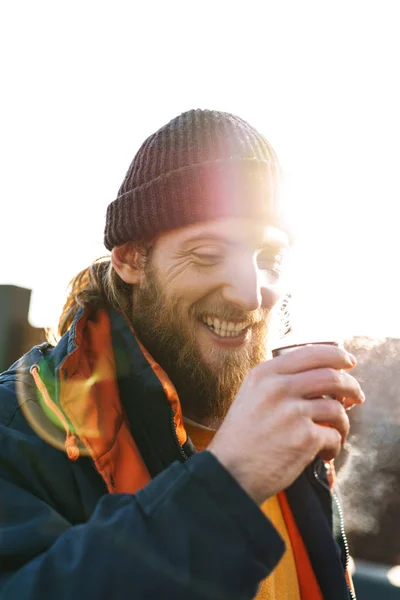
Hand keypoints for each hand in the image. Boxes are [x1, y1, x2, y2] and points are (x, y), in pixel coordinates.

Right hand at [208, 344, 364, 504]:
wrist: (229, 472)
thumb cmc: (241, 438)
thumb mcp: (251, 396)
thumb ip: (279, 381)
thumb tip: (322, 376)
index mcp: (264, 374)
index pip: (310, 353)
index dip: (336, 355)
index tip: (348, 362)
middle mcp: (278, 388)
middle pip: (331, 376)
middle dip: (352, 387)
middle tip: (357, 396)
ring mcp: (291, 412)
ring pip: (337, 408)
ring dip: (343, 423)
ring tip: (336, 433)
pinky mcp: (304, 438)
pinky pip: (334, 436)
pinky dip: (334, 446)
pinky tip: (323, 454)